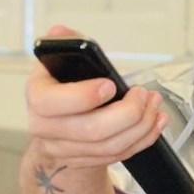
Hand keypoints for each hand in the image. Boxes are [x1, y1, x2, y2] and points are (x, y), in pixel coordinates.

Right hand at [25, 25, 168, 169]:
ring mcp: (67, 149)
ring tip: (154, 104)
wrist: (55, 123)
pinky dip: (143, 138)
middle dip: (127, 113)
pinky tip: (155, 121)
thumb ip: (66, 45)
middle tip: (143, 94)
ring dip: (141, 125)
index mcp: (38, 98)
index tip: (109, 84)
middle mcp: (47, 128)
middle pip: (91, 131)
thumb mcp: (60, 62)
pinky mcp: (87, 161)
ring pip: (110, 146)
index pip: (51, 103)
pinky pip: (119, 155)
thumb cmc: (62, 87)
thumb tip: (60, 32)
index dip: (83, 96)